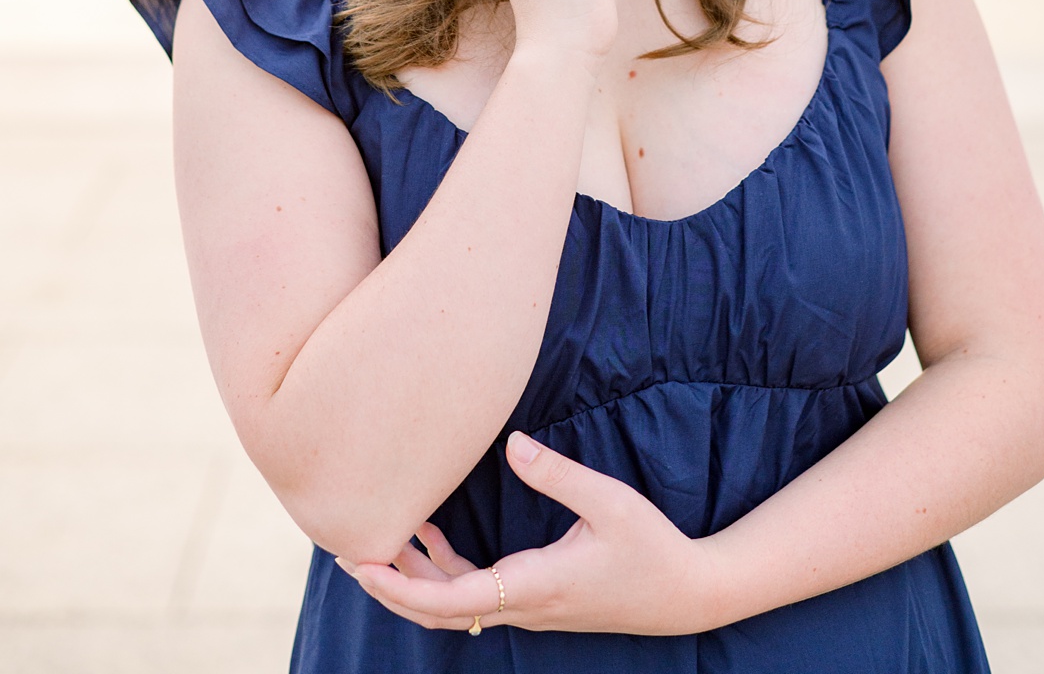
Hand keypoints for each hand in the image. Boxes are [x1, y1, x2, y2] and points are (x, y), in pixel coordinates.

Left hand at [338, 432, 723, 635]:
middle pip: (436, 611)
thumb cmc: (652, 549)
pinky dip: (445, 572)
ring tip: (379, 539)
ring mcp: (527, 609)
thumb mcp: (612, 504)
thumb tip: (512, 445)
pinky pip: (476, 595)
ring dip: (413, 578)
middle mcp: (521, 607)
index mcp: (533, 587)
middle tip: (347, 552)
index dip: (399, 586)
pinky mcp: (536, 601)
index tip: (362, 563)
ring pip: (452, 605)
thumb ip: (559, 475)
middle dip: (388, 585)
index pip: (448, 600)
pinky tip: (433, 538)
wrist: (684, 594)